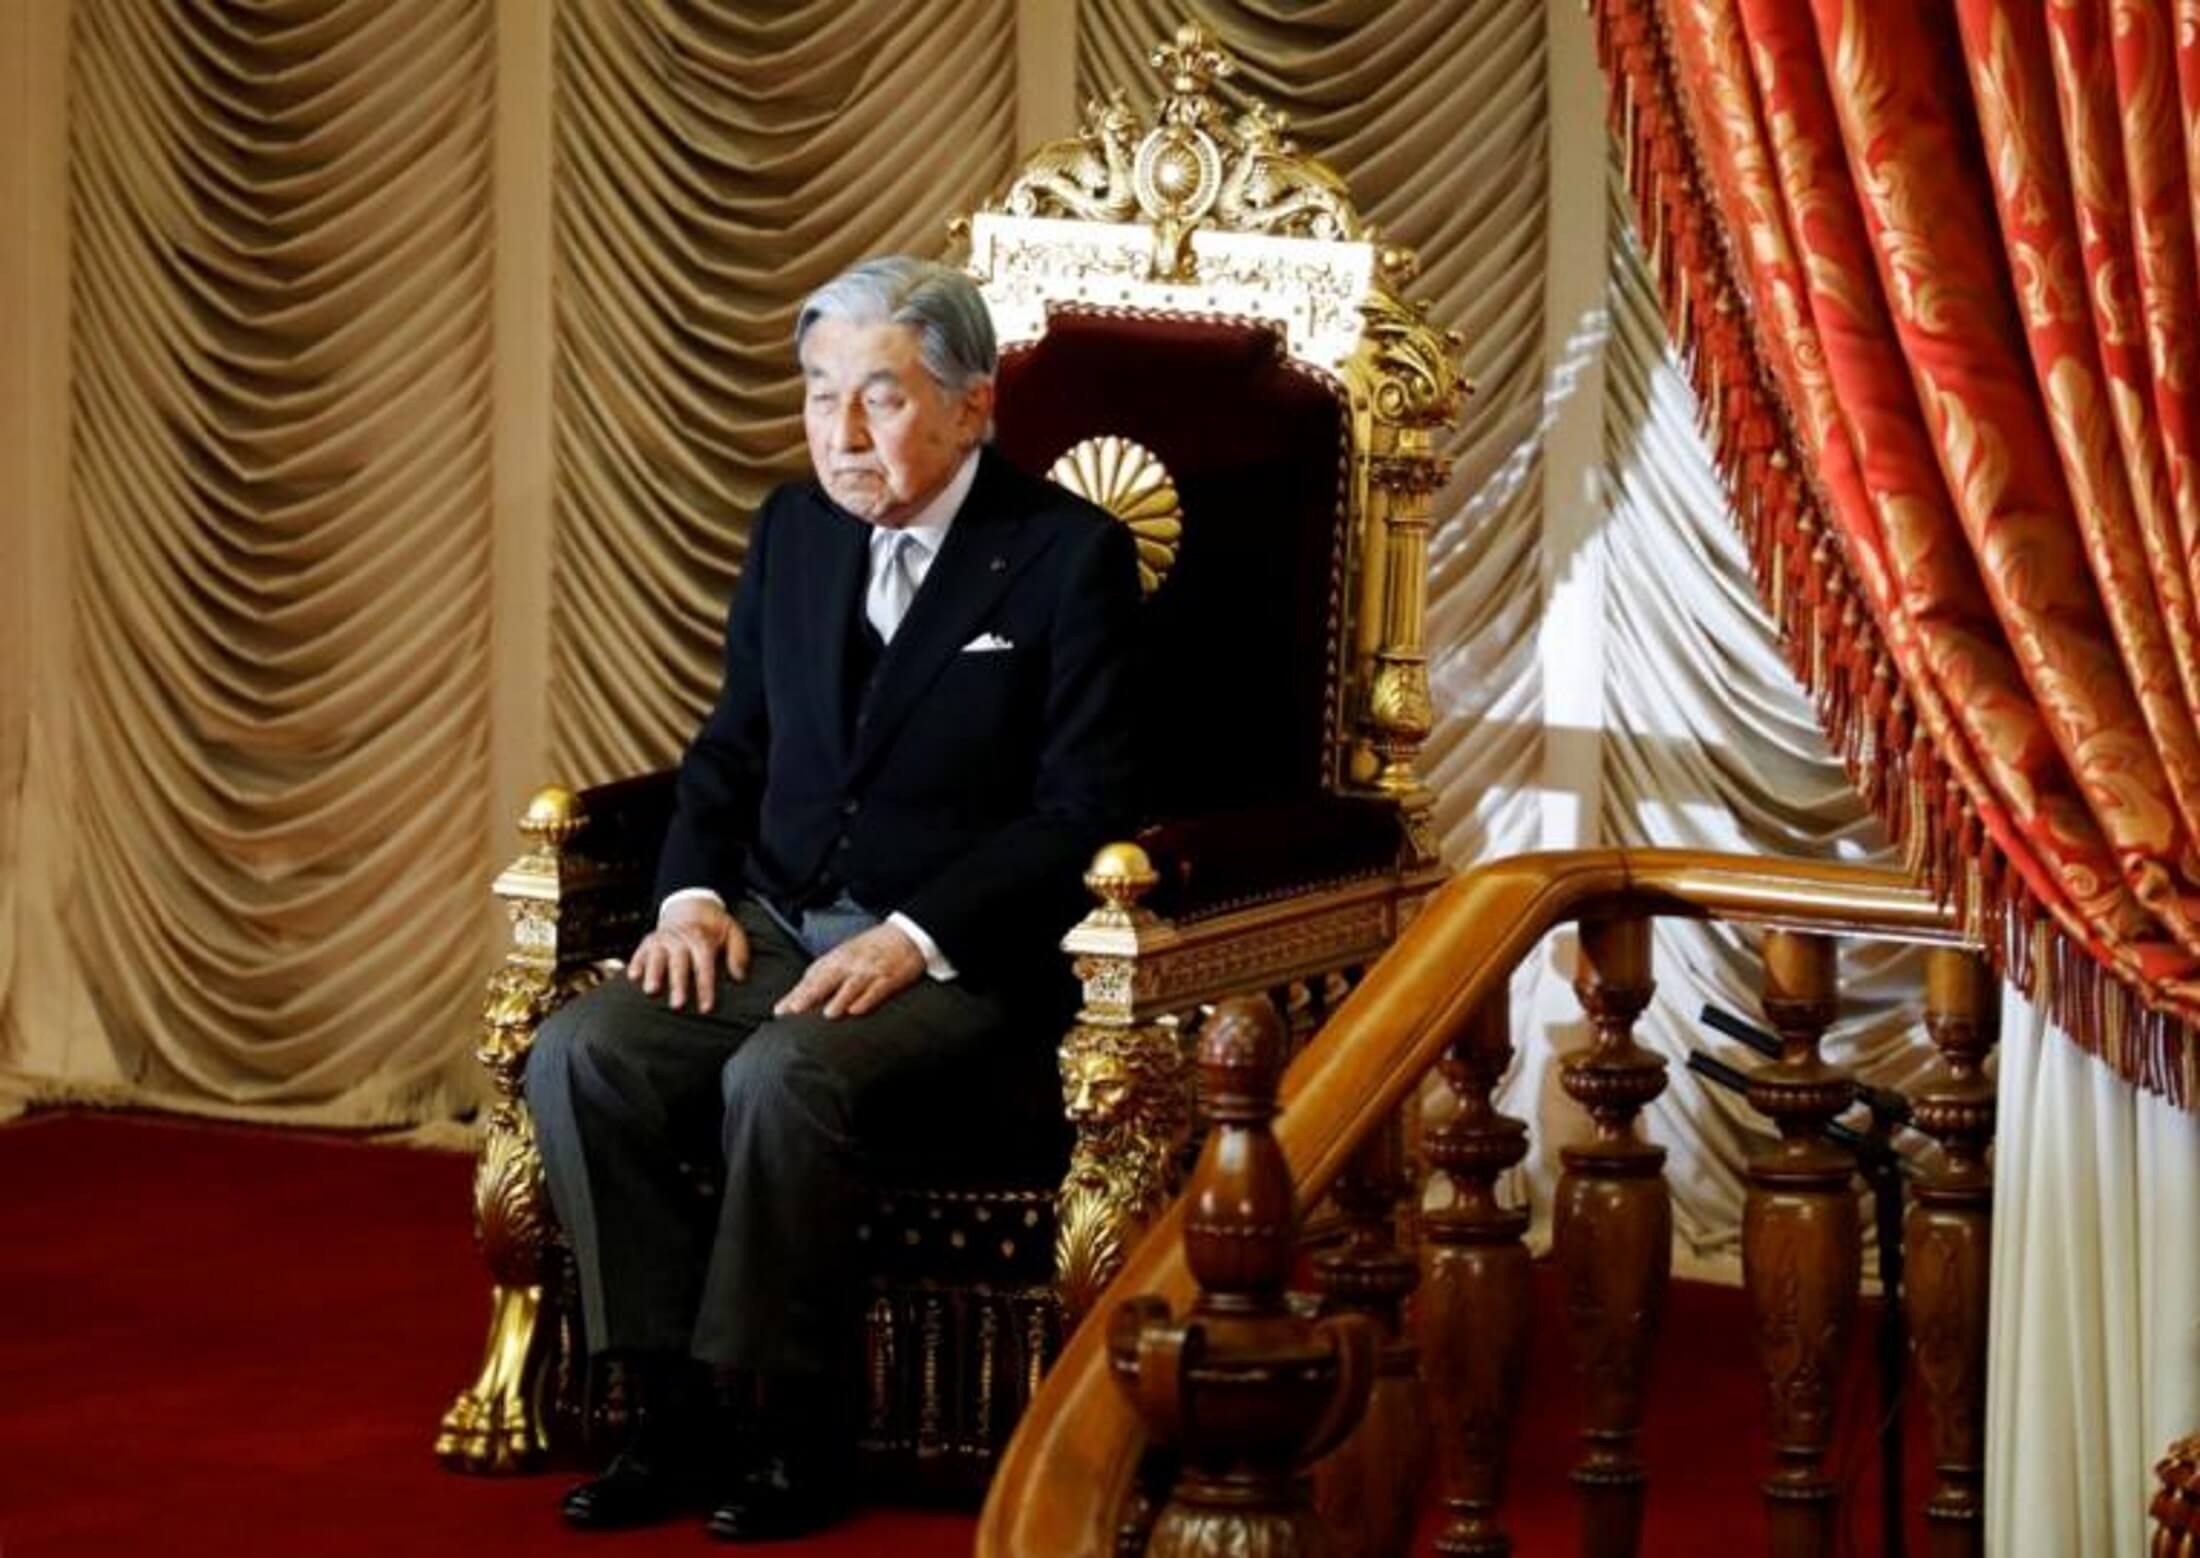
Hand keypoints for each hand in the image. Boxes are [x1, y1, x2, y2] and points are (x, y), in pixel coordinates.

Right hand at [628, 897, 749, 1012]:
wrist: (690, 906)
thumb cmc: (712, 926)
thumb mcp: (732, 931)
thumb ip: (739, 952)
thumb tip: (739, 976)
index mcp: (701, 938)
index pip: (704, 964)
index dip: (704, 986)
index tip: (705, 1007)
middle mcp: (680, 939)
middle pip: (679, 963)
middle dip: (677, 984)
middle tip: (677, 1005)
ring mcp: (662, 939)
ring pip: (656, 956)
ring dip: (653, 974)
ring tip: (650, 991)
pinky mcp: (649, 941)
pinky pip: (640, 952)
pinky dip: (636, 963)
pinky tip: (632, 977)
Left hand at [773, 922, 925, 1019]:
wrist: (907, 934)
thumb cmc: (871, 948)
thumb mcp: (845, 955)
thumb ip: (824, 973)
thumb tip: (799, 994)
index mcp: (837, 958)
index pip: (812, 977)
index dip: (796, 994)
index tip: (780, 1010)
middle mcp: (851, 963)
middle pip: (828, 980)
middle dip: (811, 995)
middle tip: (794, 1010)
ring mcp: (870, 970)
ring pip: (853, 985)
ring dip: (840, 999)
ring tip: (828, 1014)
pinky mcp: (890, 977)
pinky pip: (877, 989)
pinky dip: (867, 999)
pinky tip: (857, 1010)